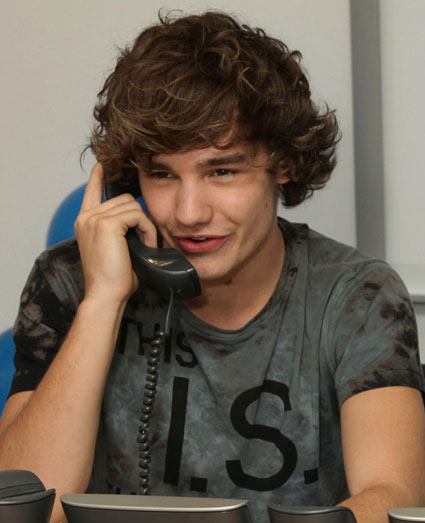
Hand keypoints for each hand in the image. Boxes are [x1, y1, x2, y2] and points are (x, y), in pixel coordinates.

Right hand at [74, 163, 156, 304]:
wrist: (106, 295)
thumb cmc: (114, 278)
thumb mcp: (115, 248)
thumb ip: (120, 229)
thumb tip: (139, 216)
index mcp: (85, 222)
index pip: (92, 191)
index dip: (99, 176)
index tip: (102, 164)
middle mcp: (87, 217)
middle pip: (124, 199)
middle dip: (139, 218)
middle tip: (145, 241)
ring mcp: (95, 218)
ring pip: (133, 206)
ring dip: (146, 226)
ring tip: (145, 245)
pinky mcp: (107, 223)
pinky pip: (138, 216)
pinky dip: (148, 230)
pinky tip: (146, 244)